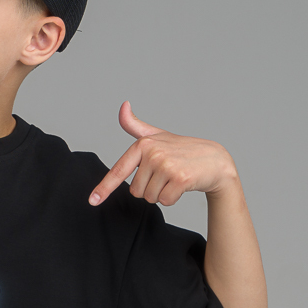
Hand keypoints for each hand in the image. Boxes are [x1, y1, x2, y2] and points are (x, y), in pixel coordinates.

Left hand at [88, 101, 235, 206]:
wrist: (215, 160)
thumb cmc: (183, 149)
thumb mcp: (157, 136)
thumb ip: (136, 125)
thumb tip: (123, 105)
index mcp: (143, 144)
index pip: (119, 170)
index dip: (104, 188)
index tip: (92, 201)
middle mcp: (153, 153)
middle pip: (135, 191)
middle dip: (149, 188)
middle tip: (166, 175)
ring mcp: (166, 165)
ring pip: (149, 198)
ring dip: (161, 194)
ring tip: (174, 178)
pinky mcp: (180, 178)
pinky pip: (165, 201)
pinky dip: (173, 198)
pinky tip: (183, 185)